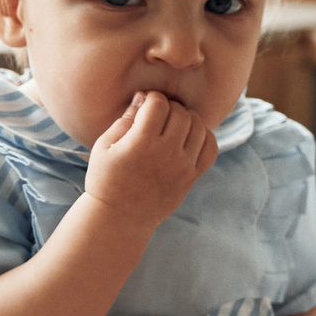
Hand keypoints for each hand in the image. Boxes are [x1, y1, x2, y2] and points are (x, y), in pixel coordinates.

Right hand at [85, 92, 216, 226]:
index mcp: (141, 143)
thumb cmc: (106, 180)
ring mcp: (183, 166)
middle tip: (159, 114)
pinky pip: (211, 148)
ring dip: (188, 119)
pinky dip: (205, 136)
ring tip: (174, 124)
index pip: (159, 103)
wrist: (120, 218)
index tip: (145, 103)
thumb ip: (125, 119)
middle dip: (170, 106)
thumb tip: (143, 96)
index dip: (152, 97)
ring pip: (199, 126)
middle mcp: (166, 153)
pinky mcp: (192, 177)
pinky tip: (189, 137)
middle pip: (181, 113)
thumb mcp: (104, 146)